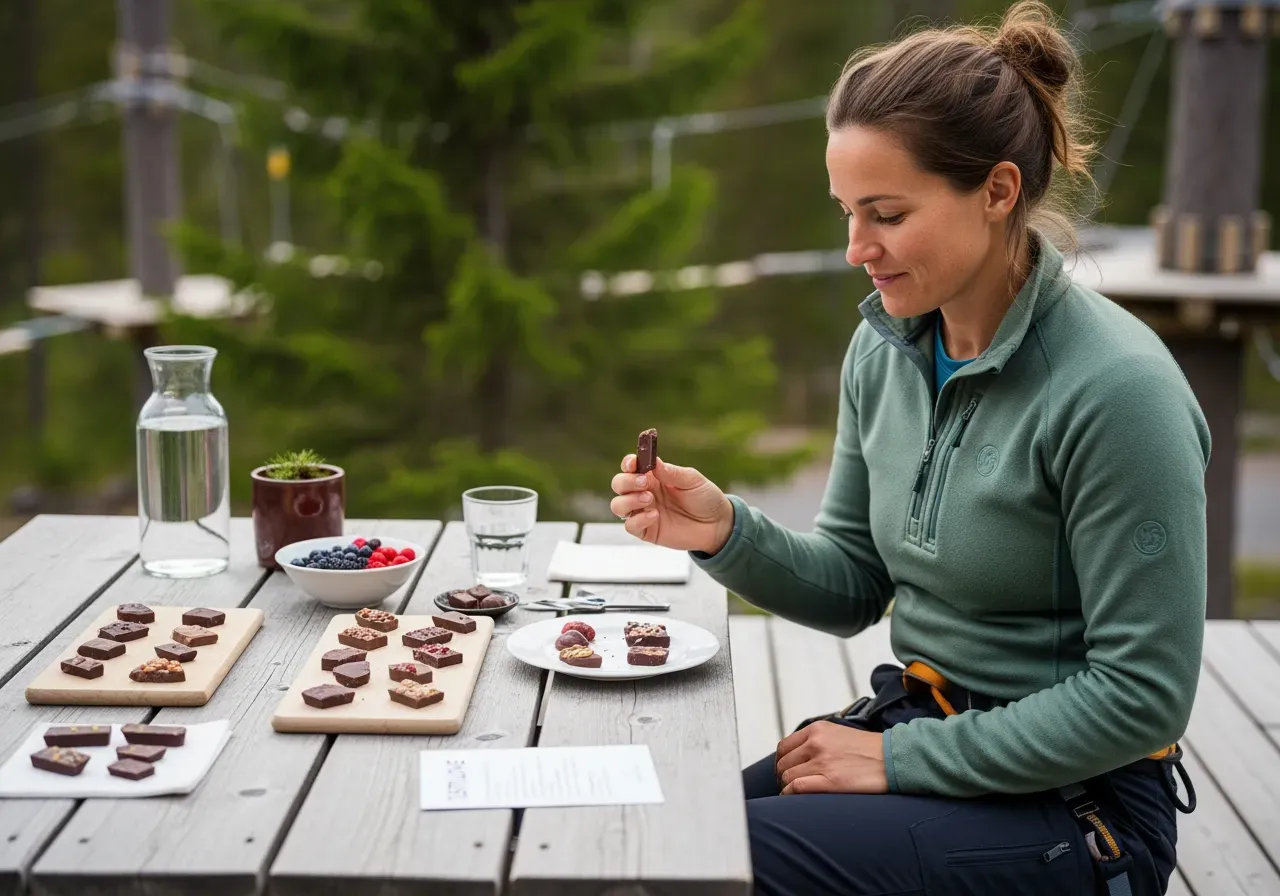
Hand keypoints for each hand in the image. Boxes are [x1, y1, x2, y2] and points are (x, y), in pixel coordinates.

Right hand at [609, 455, 733, 554]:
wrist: (717, 524)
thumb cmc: (705, 498)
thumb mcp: (693, 480)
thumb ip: (672, 472)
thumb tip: (654, 461)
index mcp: (654, 477)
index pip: (631, 466)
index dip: (628, 463)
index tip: (633, 463)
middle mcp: (645, 492)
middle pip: (619, 484)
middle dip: (626, 482)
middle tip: (644, 483)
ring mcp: (643, 512)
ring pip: (618, 505)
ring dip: (629, 500)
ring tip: (649, 499)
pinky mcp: (647, 530)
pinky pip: (630, 525)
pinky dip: (638, 519)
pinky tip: (655, 516)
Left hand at [775, 721, 888, 794]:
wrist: (893, 758)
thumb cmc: (868, 749)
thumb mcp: (838, 733)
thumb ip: (817, 740)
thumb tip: (798, 756)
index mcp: (817, 729)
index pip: (784, 747)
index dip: (782, 762)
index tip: (787, 771)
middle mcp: (815, 743)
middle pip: (783, 763)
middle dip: (784, 776)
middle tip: (791, 785)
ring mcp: (822, 762)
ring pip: (787, 777)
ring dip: (787, 787)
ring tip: (795, 794)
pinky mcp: (830, 781)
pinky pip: (796, 788)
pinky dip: (790, 794)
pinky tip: (796, 799)